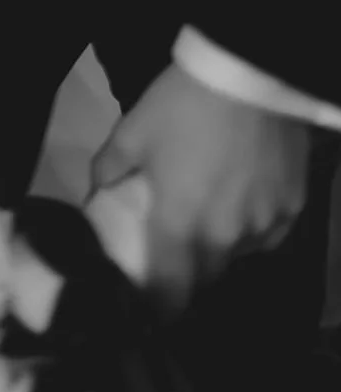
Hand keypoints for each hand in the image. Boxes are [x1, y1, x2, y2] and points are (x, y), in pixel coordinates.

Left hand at [90, 63, 310, 311]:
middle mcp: (225, 238)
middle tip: (175, 257)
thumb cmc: (181, 106)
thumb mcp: (130, 134)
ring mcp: (265, 225)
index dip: (158, 310)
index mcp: (180, 226)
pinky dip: (253, 228)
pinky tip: (242, 203)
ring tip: (209, 219)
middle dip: (188, 275)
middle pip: (205, 277)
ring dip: (220, 247)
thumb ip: (108, 171)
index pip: (169, 292)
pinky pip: (268, 234)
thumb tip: (97, 194)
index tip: (148, 315)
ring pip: (238, 255)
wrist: (247, 75)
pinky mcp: (294, 207)